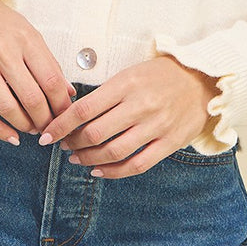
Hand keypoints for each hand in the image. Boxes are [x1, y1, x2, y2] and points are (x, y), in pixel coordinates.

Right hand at [0, 0, 74, 143]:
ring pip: (8, 108)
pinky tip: (10, 136)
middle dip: (46, 121)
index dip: (62, 104)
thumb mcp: (26, 32)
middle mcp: (4, 52)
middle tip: (50, 127)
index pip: (51, 80)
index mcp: (25, 39)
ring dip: (24, 126)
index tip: (65, 115)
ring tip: (32, 129)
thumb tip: (67, 92)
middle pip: (32, 98)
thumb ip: (47, 61)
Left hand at [39, 57, 219, 178]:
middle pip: (95, 133)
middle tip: (62, 146)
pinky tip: (99, 171)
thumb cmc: (159, 75)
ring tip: (76, 159)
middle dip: (72, 143)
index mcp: (126, 84)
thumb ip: (105, 94)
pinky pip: (137, 164)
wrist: (200, 80)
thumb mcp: (129, 73)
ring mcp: (155, 126)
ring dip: (89, 159)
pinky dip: (114, 172)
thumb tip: (73, 115)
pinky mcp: (168, 143)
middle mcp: (139, 105)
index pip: (84, 109)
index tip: (46, 134)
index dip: (60, 125)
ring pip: (113, 152)